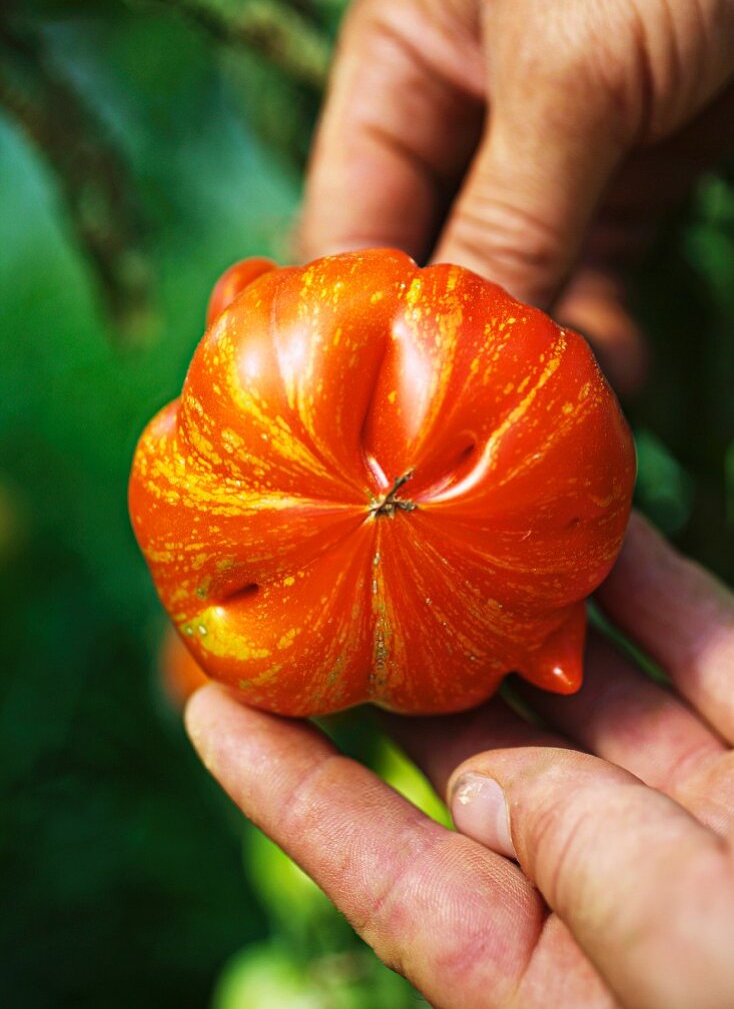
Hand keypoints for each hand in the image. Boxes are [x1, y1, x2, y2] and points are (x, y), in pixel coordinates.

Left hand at [186, 514, 733, 1008]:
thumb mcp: (682, 956)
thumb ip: (583, 858)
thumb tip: (491, 782)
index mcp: (558, 981)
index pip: (391, 872)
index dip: (293, 790)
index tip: (212, 710)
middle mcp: (619, 889)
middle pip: (486, 762)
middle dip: (411, 668)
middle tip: (336, 575)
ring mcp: (705, 814)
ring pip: (598, 693)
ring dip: (532, 607)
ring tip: (457, 523)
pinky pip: (706, 654)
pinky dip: (654, 584)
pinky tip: (601, 521)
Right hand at [300, 0, 733, 392]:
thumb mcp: (565, 65)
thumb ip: (507, 215)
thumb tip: (451, 355)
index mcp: (405, 69)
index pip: (344, 225)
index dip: (348, 324)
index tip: (364, 422)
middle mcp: (464, 122)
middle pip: (428, 271)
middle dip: (445, 355)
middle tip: (460, 446)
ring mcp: (549, 160)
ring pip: (515, 289)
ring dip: (531, 359)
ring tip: (556, 416)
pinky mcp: (629, 186)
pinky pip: (593, 281)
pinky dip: (599, 335)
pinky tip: (613, 376)